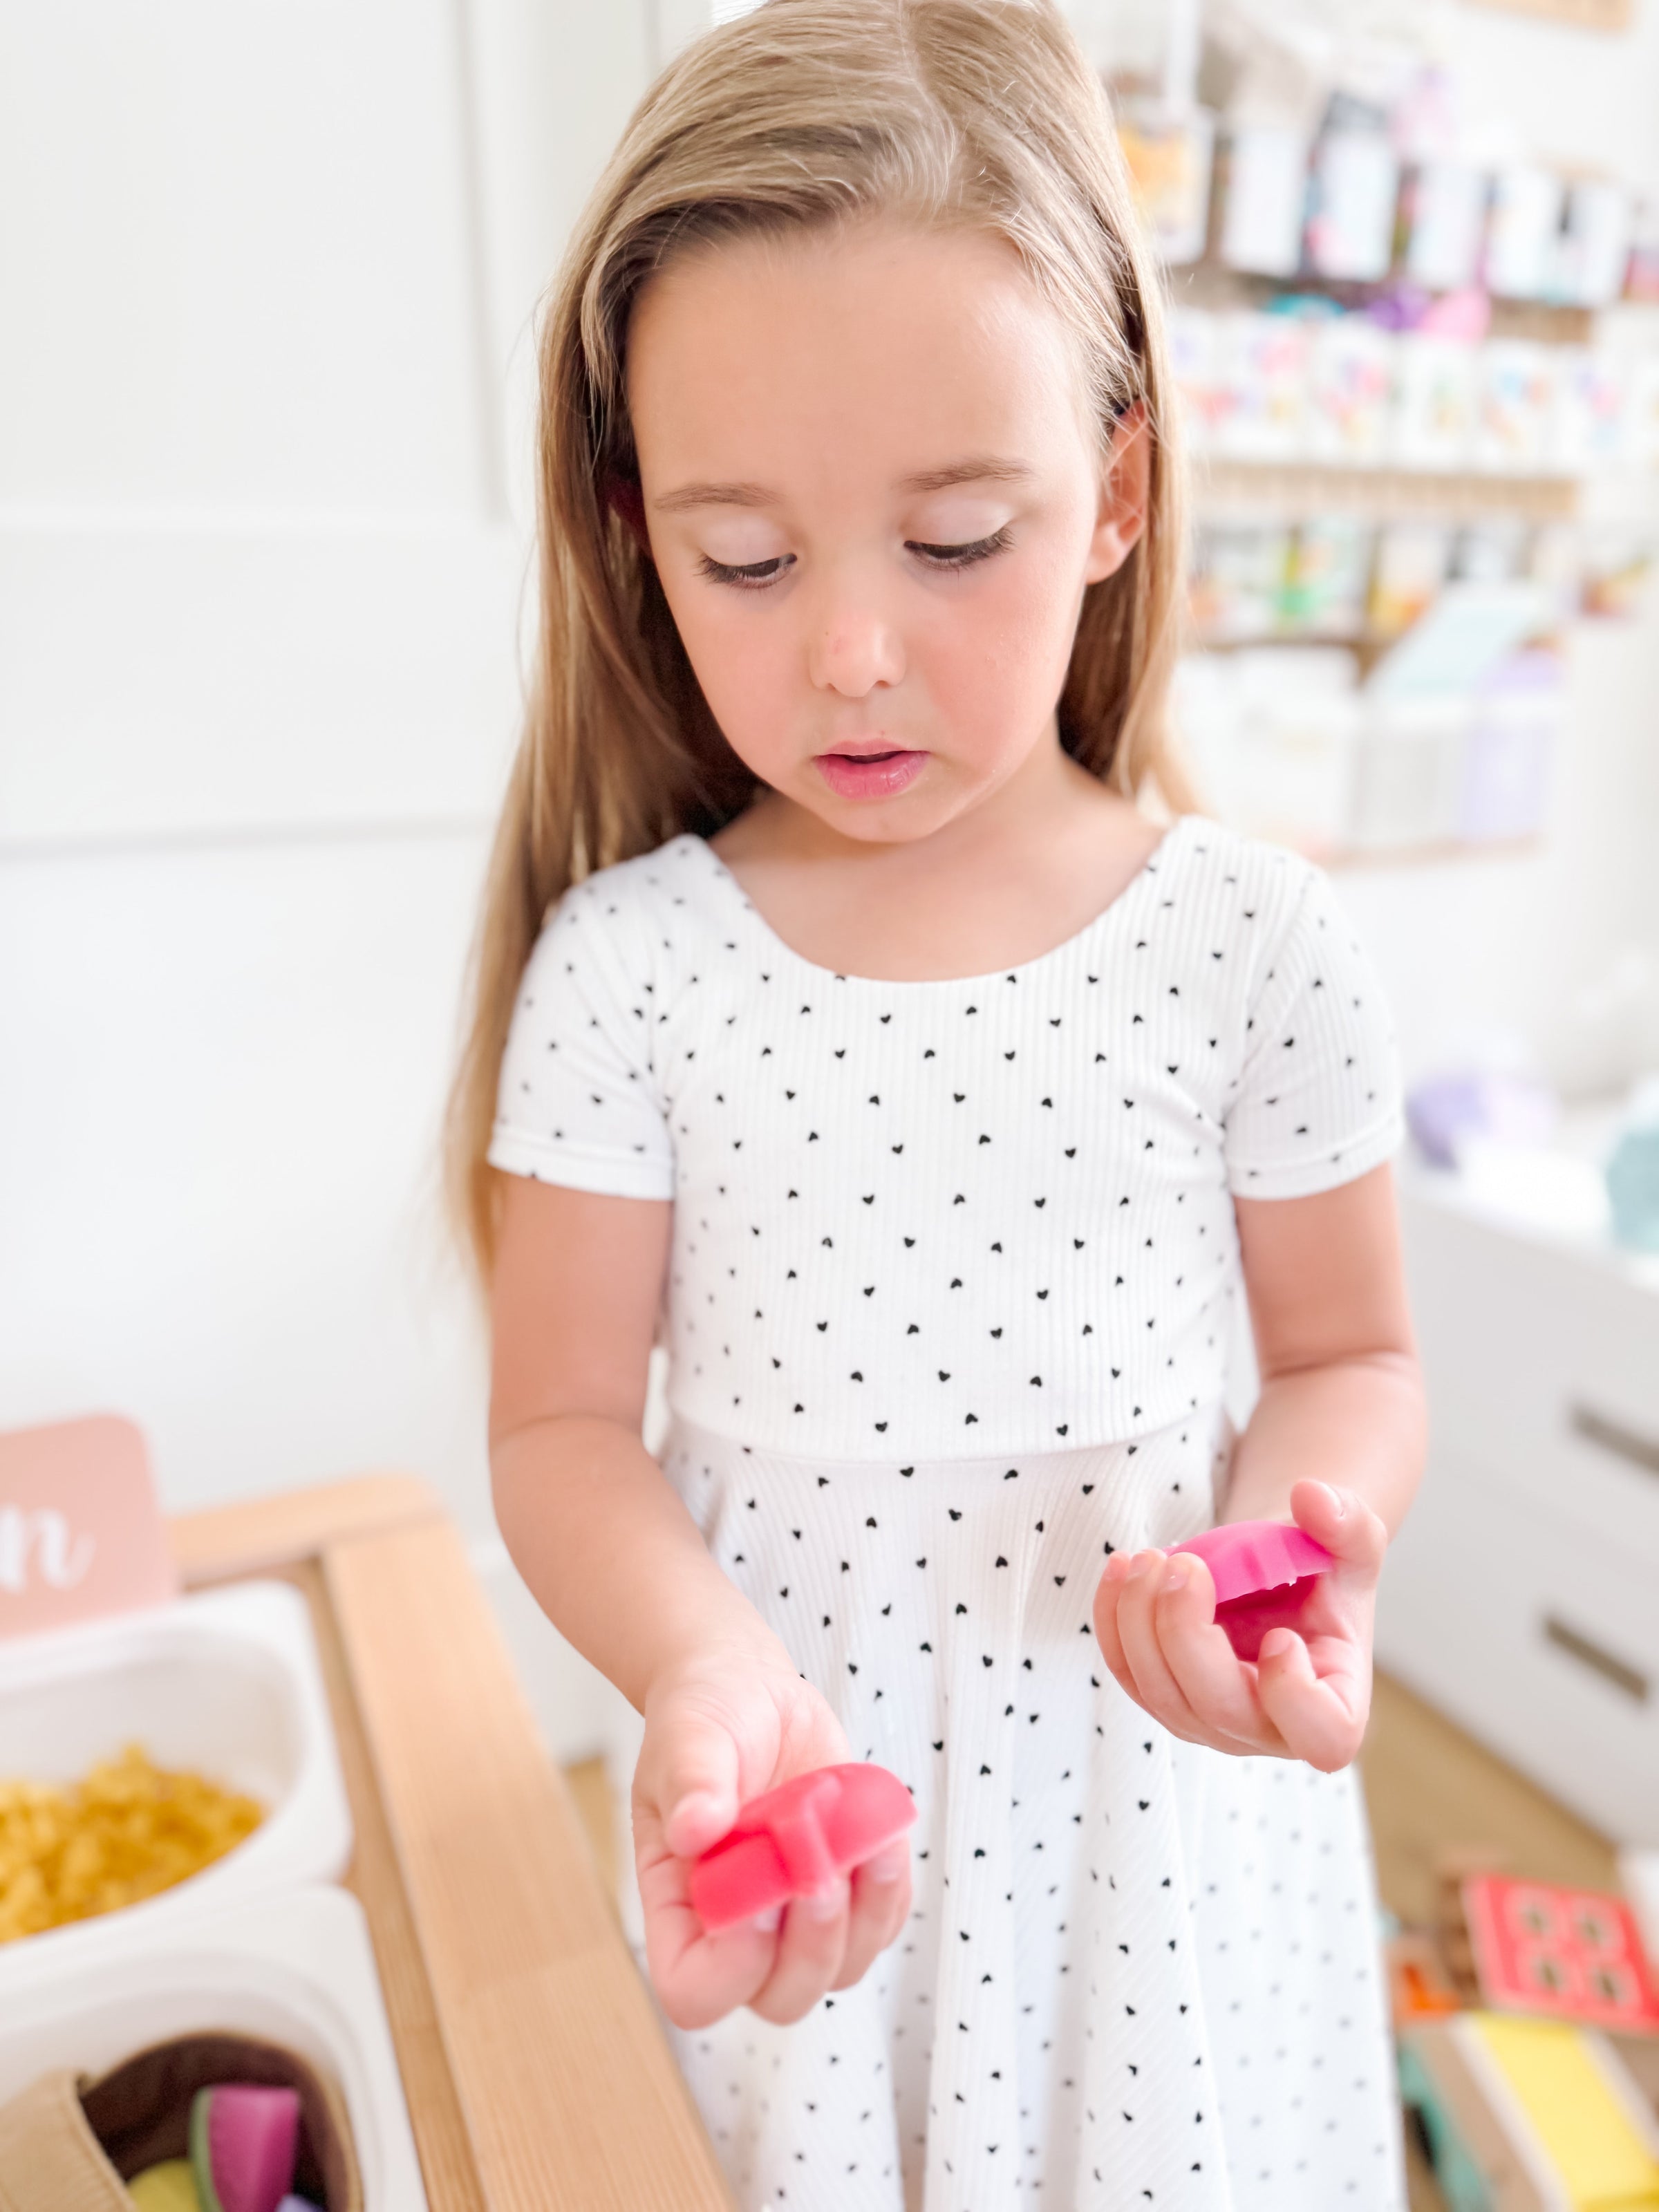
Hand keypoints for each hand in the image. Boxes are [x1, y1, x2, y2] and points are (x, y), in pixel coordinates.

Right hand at [633, 1643, 912, 2029]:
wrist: (748, 1691)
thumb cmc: (703, 1717)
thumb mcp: (687, 1737)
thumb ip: (691, 1782)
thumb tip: (696, 1829)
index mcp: (679, 1906)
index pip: (694, 1991)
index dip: (731, 1968)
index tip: (762, 1894)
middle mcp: (735, 1928)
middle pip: (781, 1998)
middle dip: (813, 1944)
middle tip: (823, 1867)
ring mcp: (794, 1917)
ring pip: (840, 1971)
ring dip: (863, 1918)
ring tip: (865, 1844)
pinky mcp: (846, 1891)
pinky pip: (881, 1925)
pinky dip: (891, 1892)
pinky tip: (883, 1837)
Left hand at [1091, 1478, 1385, 1772]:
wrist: (1275, 1576)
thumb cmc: (1321, 1571)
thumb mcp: (1351, 1543)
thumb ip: (1346, 1522)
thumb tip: (1311, 1497)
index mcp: (1334, 1706)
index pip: (1322, 1739)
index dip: (1292, 1694)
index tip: (1279, 1635)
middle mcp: (1269, 1729)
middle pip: (1219, 1709)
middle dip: (1187, 1634)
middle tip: (1184, 1565)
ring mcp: (1211, 1722)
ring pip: (1161, 1693)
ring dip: (1142, 1621)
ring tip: (1150, 1558)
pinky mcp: (1165, 1697)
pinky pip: (1126, 1673)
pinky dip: (1114, 1620)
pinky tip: (1120, 1568)